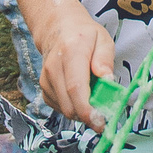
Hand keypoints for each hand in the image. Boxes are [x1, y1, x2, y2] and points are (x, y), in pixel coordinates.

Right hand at [33, 8, 119, 129]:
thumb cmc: (84, 36)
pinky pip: (60, 108)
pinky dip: (73, 108)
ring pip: (65, 109)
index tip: (101, 122)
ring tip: (95, 99)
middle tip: (105, 115)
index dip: (87, 109)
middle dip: (88, 116)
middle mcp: (54, 67)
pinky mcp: (44, 89)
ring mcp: (46, 79)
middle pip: (69, 104)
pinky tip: (81, 96)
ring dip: (82, 112)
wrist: (57, 30)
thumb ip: (105, 59)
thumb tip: (108, 80)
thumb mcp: (103, 40)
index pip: (75, 87)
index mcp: (71, 52)